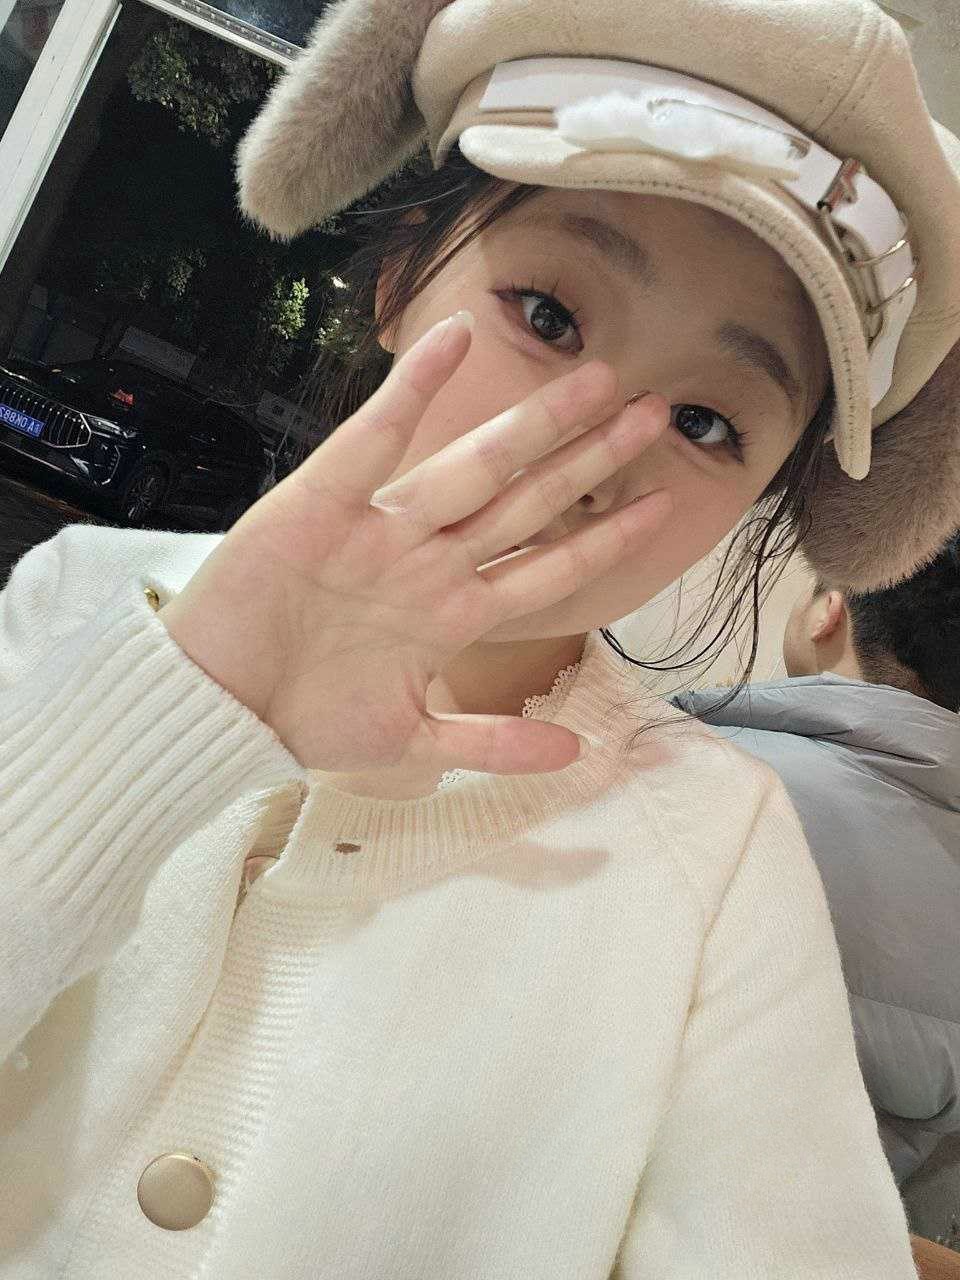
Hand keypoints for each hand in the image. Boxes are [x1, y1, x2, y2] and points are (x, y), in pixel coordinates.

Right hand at [157, 311, 671, 772]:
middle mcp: (429, 561)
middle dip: (589, 458)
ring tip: (599, 380)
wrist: (217, 709)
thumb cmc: (306, 719)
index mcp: (452, 611)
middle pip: (527, 501)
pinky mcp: (322, 503)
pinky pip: (373, 440)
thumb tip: (575, 753)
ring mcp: (382, 530)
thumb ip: (491, 743)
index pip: (546, 565)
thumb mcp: (411, 742)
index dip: (604, 536)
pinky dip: (409, 392)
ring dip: (535, 427)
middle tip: (654, 411)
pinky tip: (454, 340)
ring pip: (474, 468)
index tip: (663, 504)